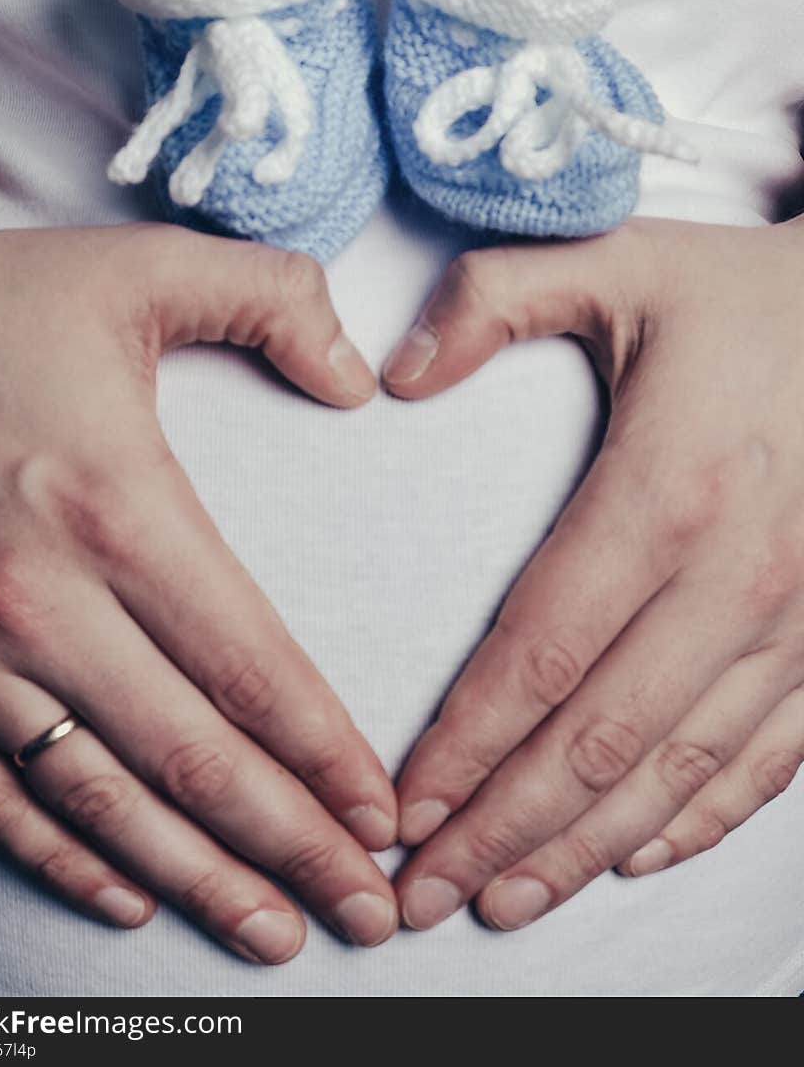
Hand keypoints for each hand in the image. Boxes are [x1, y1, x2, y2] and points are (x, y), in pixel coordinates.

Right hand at [0, 223, 397, 961]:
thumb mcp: (139, 268)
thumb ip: (271, 297)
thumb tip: (357, 376)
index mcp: (113, 507)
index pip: (249, 665)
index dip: (327, 754)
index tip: (384, 814)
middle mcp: (39, 602)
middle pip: (191, 758)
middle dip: (291, 845)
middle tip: (366, 910)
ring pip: (100, 800)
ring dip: (197, 875)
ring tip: (275, 931)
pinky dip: (66, 858)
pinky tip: (129, 895)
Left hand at [383, 216, 803, 931]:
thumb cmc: (741, 296)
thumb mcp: (616, 259)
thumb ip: (494, 299)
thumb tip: (396, 374)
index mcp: (670, 487)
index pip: (540, 647)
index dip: (464, 740)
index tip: (402, 804)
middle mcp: (738, 573)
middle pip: (598, 736)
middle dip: (502, 827)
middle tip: (422, 894)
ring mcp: (799, 617)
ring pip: (678, 767)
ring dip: (586, 846)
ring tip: (505, 900)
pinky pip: (769, 757)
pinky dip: (699, 816)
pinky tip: (636, 852)